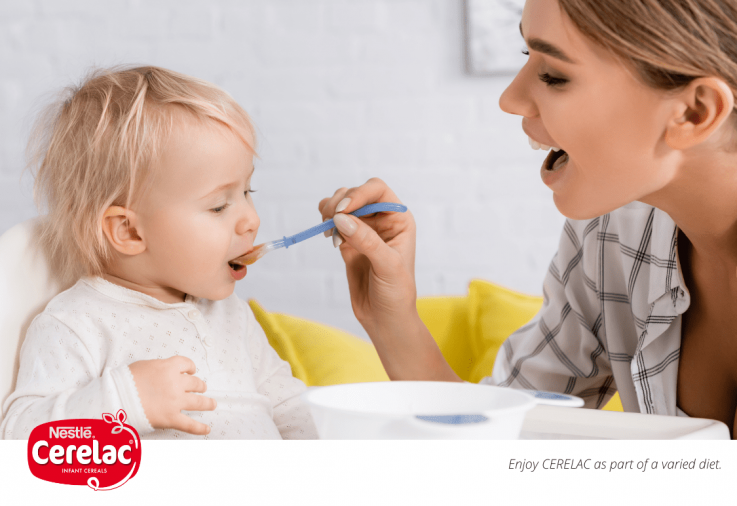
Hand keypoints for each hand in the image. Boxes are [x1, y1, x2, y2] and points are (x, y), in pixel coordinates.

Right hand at [128, 356, 215, 434]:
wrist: (117, 397)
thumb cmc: (125, 380)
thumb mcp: (143, 366)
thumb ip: (158, 368)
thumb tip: (163, 373)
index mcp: (169, 367)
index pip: (186, 364)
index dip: (191, 368)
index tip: (192, 371)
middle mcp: (176, 383)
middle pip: (195, 383)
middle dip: (200, 386)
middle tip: (201, 388)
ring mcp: (175, 401)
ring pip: (198, 402)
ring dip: (207, 403)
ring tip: (212, 404)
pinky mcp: (171, 418)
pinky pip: (190, 424)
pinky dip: (200, 428)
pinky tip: (207, 429)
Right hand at [319, 178, 461, 381]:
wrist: (384, 318)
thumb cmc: (396, 293)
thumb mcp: (387, 266)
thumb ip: (366, 241)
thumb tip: (341, 218)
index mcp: (399, 220)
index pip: (378, 191)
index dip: (359, 193)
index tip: (344, 209)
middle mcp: (382, 220)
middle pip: (357, 194)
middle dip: (341, 202)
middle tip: (330, 220)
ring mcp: (364, 230)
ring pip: (343, 205)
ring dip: (331, 210)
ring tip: (327, 228)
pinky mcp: (348, 242)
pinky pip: (333, 222)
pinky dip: (326, 223)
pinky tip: (328, 236)